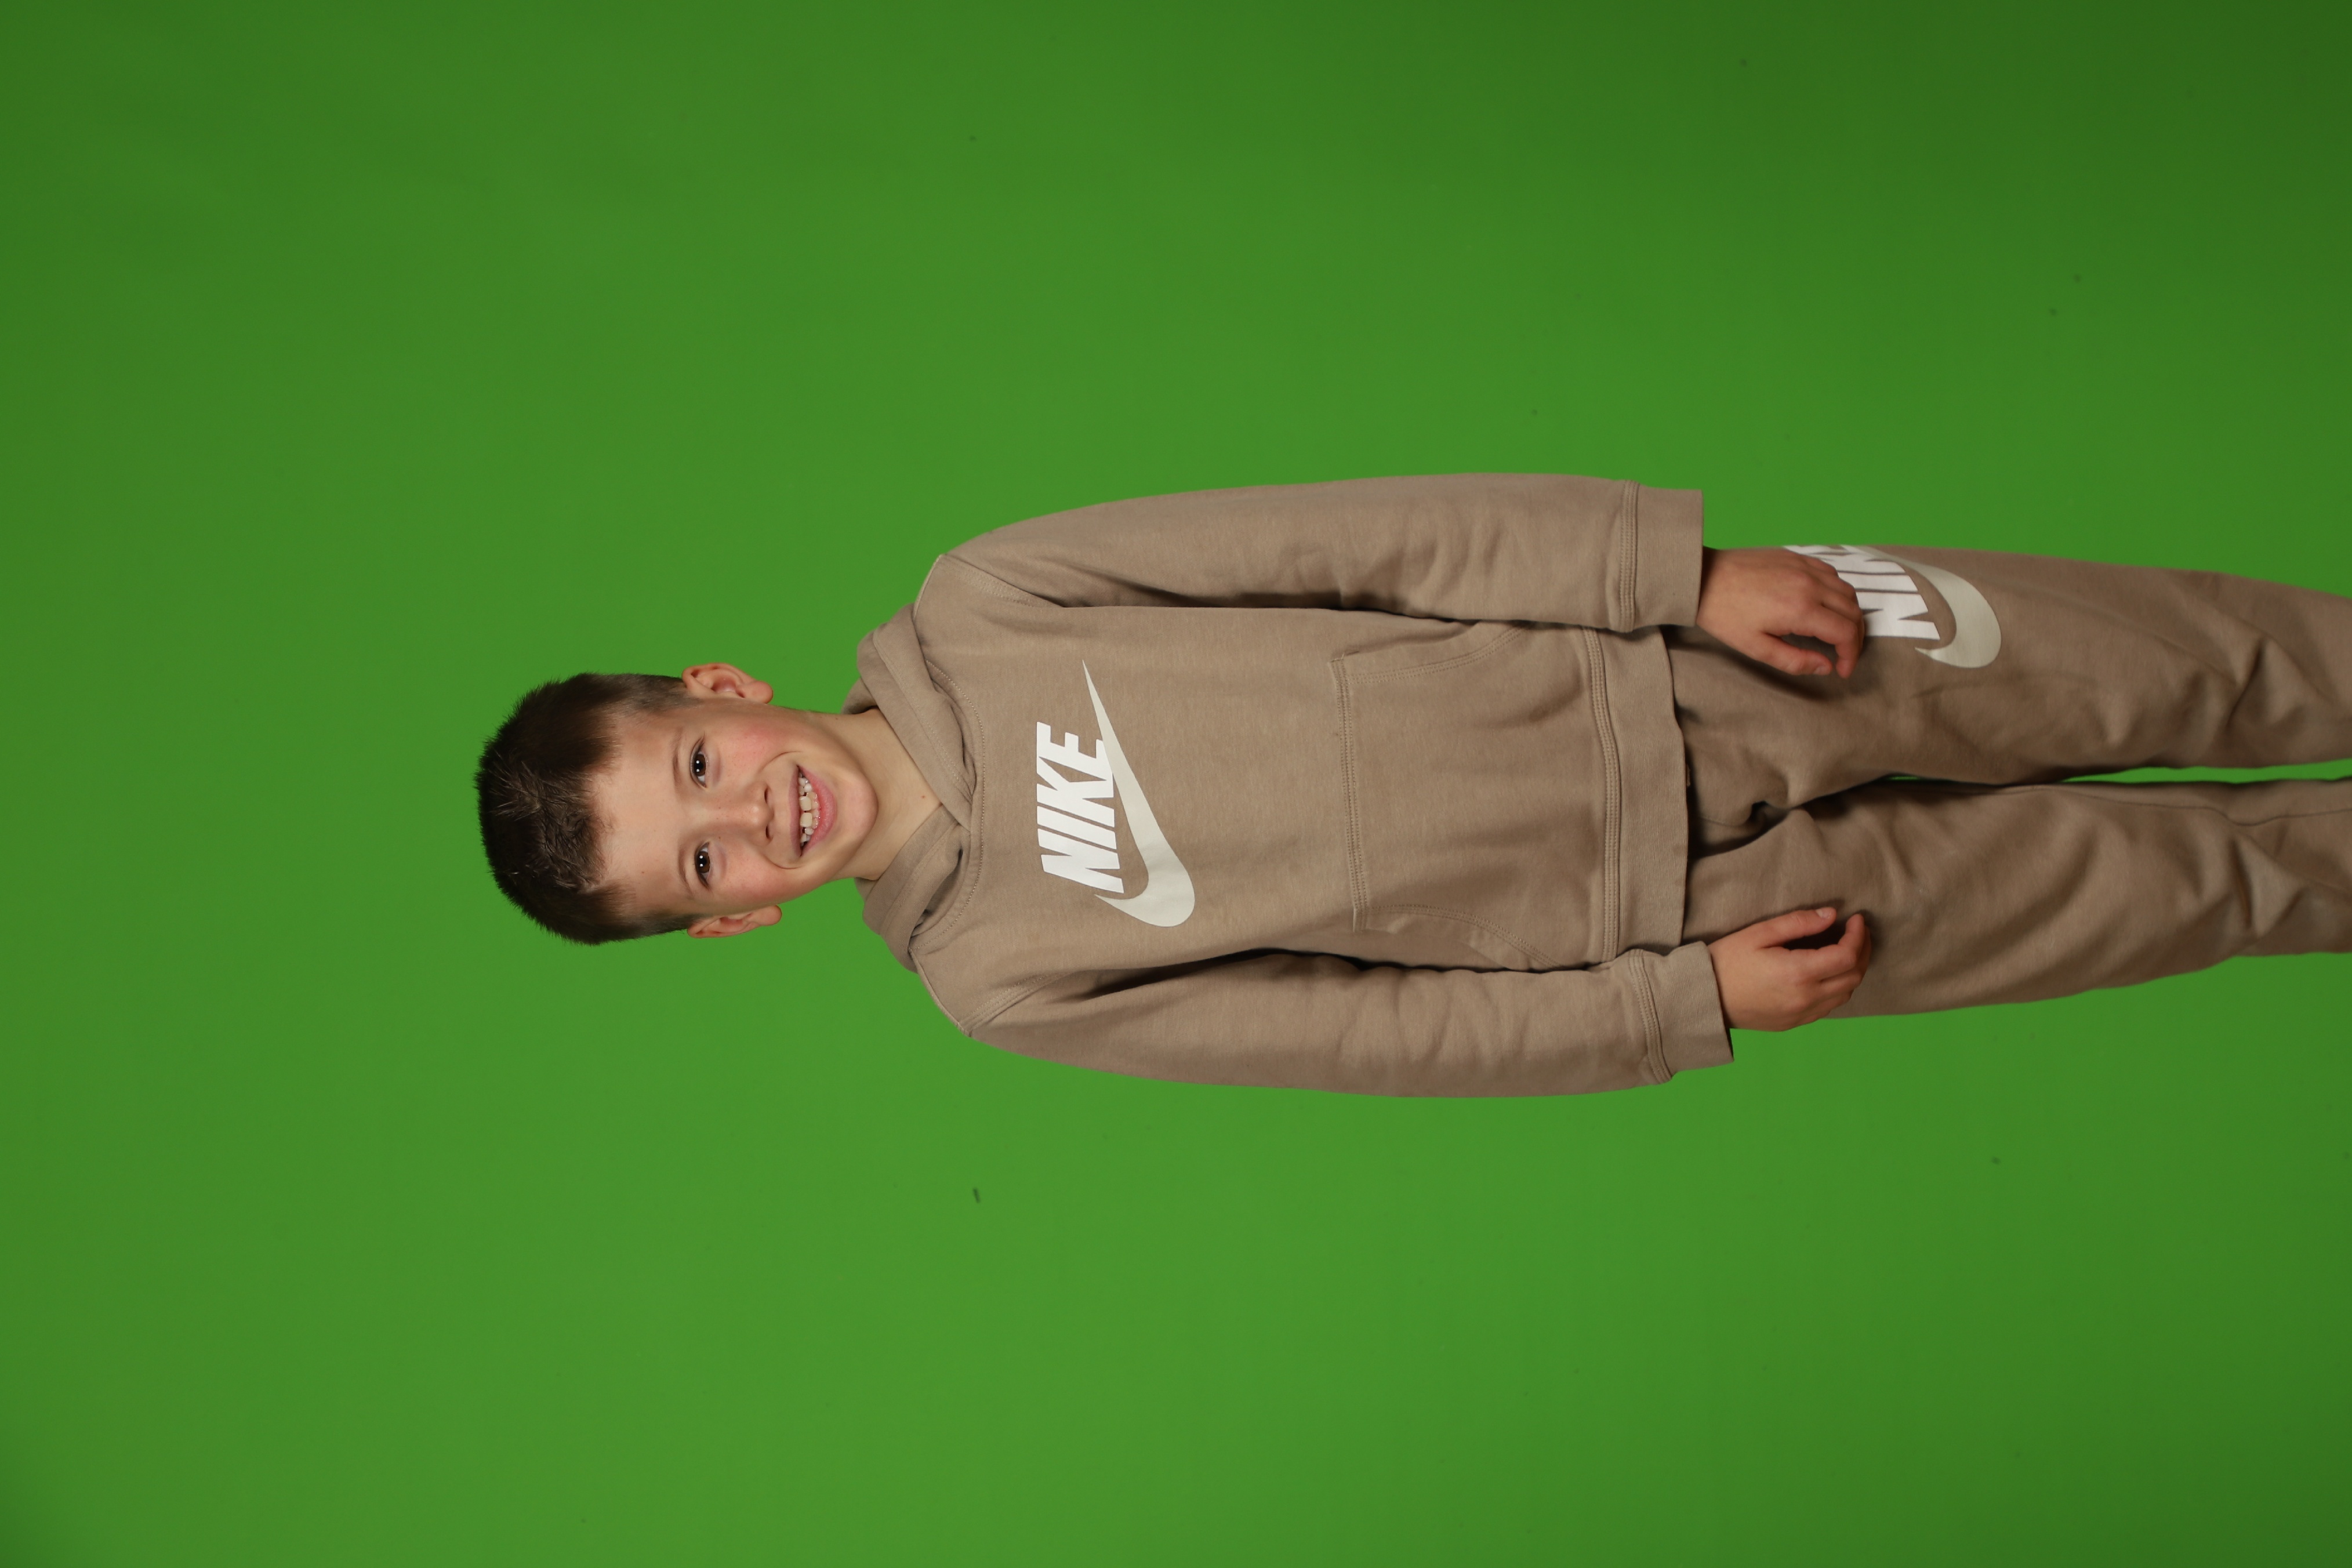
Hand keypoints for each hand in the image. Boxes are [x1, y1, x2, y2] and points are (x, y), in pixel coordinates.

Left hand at [1695, 548, 1865, 677]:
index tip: (1842, 668)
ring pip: (1847, 591)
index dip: (1851, 655)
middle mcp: (1809, 584)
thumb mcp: (1756, 647)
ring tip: (1837, 632)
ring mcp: (1804, 567)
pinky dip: (1837, 591)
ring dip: (1849, 614)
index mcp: (1801, 609)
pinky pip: (1831, 573)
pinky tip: (1825, 605)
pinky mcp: (1797, 557)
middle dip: (1855, 637)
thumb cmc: (1723, 612)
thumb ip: (1795, 660)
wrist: (1702, 578)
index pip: (1846, 633)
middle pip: (1853, 611)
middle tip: (1844, 654)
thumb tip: (1825, 666)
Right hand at [1708, 907, 1872, 1029]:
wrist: (1704, 998)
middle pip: (1854, 976)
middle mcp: (1806, 998)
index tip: (1856, 920)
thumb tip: (1831, 915)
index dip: (1859, 936)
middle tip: (1857, 932)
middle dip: (1862, 951)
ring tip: (1847, 951)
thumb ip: (1798, 923)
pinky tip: (1828, 973)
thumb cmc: (1726, 962)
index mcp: (1798, 973)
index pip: (1847, 955)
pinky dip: (1838, 987)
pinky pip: (1829, 1006)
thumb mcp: (1758, 933)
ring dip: (1853, 971)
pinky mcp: (1795, 1022)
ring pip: (1846, 994)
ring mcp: (1801, 1014)